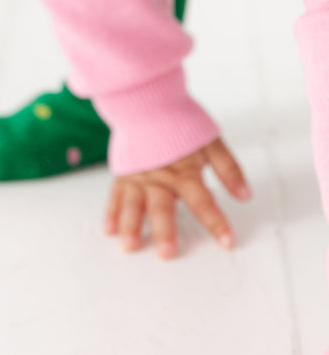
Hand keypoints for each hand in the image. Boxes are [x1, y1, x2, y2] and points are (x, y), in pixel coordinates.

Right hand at [104, 136, 251, 258]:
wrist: (149, 101)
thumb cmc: (179, 122)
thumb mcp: (210, 142)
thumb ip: (228, 169)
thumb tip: (245, 195)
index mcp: (184, 171)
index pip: (202, 200)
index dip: (215, 221)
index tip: (227, 241)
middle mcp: (159, 177)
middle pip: (162, 206)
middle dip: (164, 230)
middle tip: (167, 252)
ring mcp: (139, 176)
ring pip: (134, 203)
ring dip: (132, 225)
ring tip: (131, 246)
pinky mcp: (125, 174)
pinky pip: (116, 194)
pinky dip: (112, 212)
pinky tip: (109, 230)